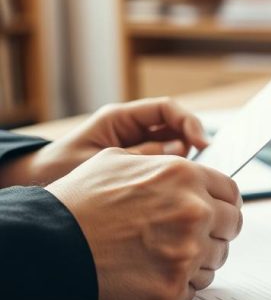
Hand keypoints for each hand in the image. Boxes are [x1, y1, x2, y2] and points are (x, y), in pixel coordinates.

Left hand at [1, 97, 207, 186]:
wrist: (38, 183)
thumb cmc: (60, 170)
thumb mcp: (98, 161)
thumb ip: (138, 156)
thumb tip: (177, 150)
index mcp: (120, 118)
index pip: (166, 109)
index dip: (189, 122)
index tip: (203, 143)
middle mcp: (132, 128)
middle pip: (176, 126)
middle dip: (192, 142)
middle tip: (200, 167)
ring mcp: (137, 146)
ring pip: (174, 146)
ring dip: (183, 162)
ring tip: (182, 182)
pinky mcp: (138, 165)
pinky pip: (164, 165)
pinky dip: (172, 176)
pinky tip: (170, 190)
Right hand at [47, 148, 241, 299]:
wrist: (47, 247)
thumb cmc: (78, 203)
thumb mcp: (118, 161)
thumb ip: (162, 163)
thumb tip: (185, 158)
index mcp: (185, 176)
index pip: (231, 192)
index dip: (223, 204)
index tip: (216, 212)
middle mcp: (194, 211)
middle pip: (231, 226)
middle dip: (215, 231)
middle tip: (191, 238)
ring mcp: (187, 252)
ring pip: (216, 259)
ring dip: (198, 260)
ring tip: (164, 258)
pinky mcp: (173, 288)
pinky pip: (194, 289)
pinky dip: (178, 286)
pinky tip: (152, 277)